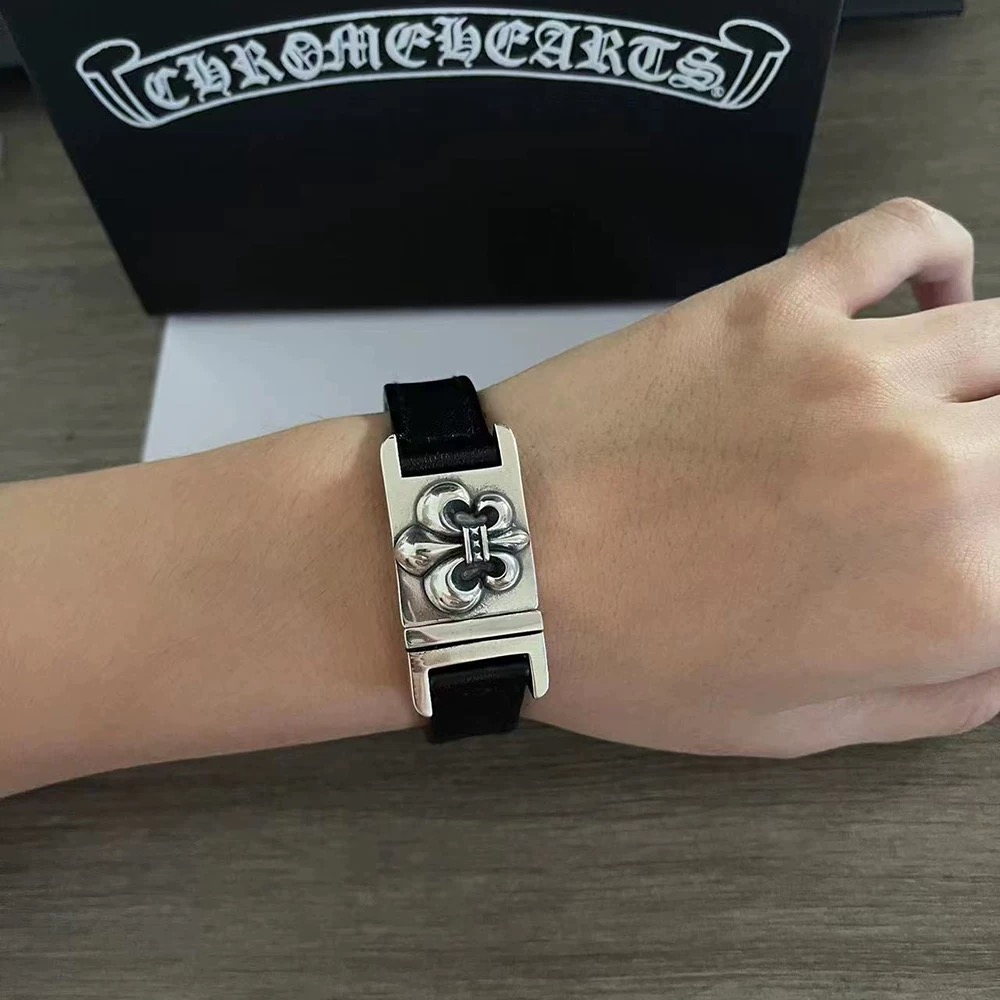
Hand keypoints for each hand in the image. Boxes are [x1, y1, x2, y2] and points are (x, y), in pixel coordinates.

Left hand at [491, 198, 999, 756]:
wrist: (504, 561)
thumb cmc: (631, 656)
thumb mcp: (796, 725)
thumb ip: (939, 692)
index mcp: (952, 598)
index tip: (972, 545)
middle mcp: (938, 473)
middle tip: (958, 482)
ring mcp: (859, 369)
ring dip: (995, 379)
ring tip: (951, 408)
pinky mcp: (782, 301)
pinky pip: (907, 235)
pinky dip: (940, 255)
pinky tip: (925, 301)